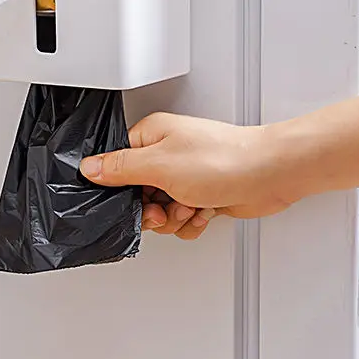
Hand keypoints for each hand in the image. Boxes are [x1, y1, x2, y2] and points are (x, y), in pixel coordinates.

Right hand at [79, 113, 290, 239]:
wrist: (269, 174)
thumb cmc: (224, 159)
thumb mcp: (160, 164)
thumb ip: (120, 168)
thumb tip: (89, 167)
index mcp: (152, 136)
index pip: (117, 165)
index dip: (121, 189)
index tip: (134, 199)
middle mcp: (168, 153)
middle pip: (138, 194)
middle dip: (153, 210)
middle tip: (167, 207)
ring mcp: (186, 175)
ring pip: (161, 211)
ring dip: (175, 217)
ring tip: (191, 206)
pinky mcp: (203, 194)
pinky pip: (183, 219)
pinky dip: (192, 222)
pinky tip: (203, 212)